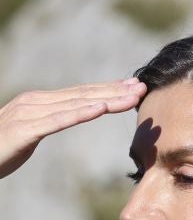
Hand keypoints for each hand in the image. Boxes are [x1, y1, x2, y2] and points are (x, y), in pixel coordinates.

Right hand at [0, 79, 146, 179]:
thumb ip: (46, 123)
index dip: (107, 89)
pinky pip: (57, 121)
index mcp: (37, 103)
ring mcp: (28, 114)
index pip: (79, 94)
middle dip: (114, 91)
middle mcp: (34, 102)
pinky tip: (100, 109)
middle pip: (82, 95)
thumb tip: (66, 117)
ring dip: (106, 100)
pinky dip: (80, 114)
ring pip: (75, 105)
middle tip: (143, 87)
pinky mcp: (23, 130)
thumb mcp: (27, 133)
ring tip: (132, 97)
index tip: (133, 86)